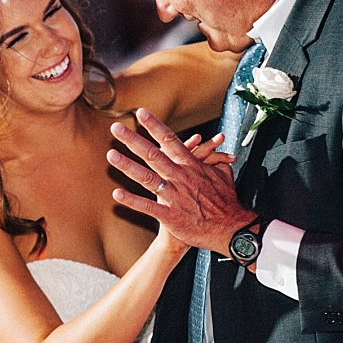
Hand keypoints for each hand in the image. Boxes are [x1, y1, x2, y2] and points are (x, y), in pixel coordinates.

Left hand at [106, 110, 255, 252]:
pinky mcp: (171, 216)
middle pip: (153, 155)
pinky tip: (116, 194)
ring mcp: (175, 196)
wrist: (232, 229)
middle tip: (116, 128)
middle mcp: (180, 177)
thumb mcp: (224, 175)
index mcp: (191, 166)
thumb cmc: (226, 201)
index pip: (170, 141)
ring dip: (127, 166)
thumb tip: (217, 150)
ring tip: (111, 155)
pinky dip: (132, 201)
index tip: (140, 112)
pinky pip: (148, 207)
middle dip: (133, 140)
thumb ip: (216, 160)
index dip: (155, 126)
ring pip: (147, 178)